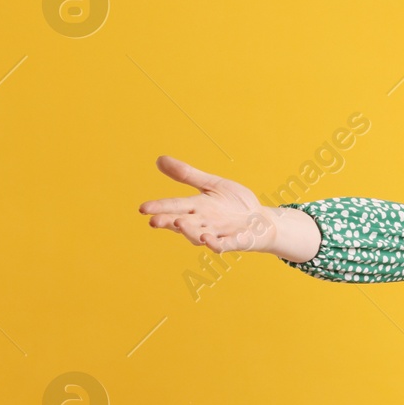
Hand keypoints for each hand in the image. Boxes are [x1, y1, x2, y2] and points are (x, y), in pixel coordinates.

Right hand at [139, 156, 282, 254]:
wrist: (261, 220)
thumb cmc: (235, 203)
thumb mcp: (211, 184)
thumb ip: (187, 175)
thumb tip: (159, 159)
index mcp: (197, 207)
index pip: (175, 206)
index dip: (159, 207)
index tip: (142, 208)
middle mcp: (204, 222)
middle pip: (182, 223)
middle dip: (168, 222)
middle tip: (154, 221)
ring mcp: (219, 233)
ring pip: (199, 235)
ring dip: (189, 231)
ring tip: (179, 223)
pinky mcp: (235, 242)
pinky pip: (223, 245)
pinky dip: (215, 244)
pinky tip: (208, 240)